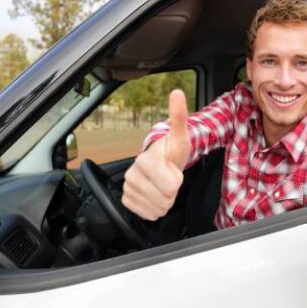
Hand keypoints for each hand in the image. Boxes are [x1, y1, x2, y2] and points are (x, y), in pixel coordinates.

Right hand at [121, 89, 190, 219]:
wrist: (159, 162)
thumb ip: (178, 116)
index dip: (177, 180)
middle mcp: (132, 174)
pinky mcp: (127, 200)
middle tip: (167, 178)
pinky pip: (146, 214)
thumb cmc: (171, 151)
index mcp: (145, 160)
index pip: (171, 186)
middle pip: (164, 200)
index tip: (172, 169)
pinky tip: (154, 194)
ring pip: (156, 209)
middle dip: (171, 192)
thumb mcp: (179, 136)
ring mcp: (128, 188)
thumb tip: (177, 93)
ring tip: (161, 185)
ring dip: (164, 201)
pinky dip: (154, 208)